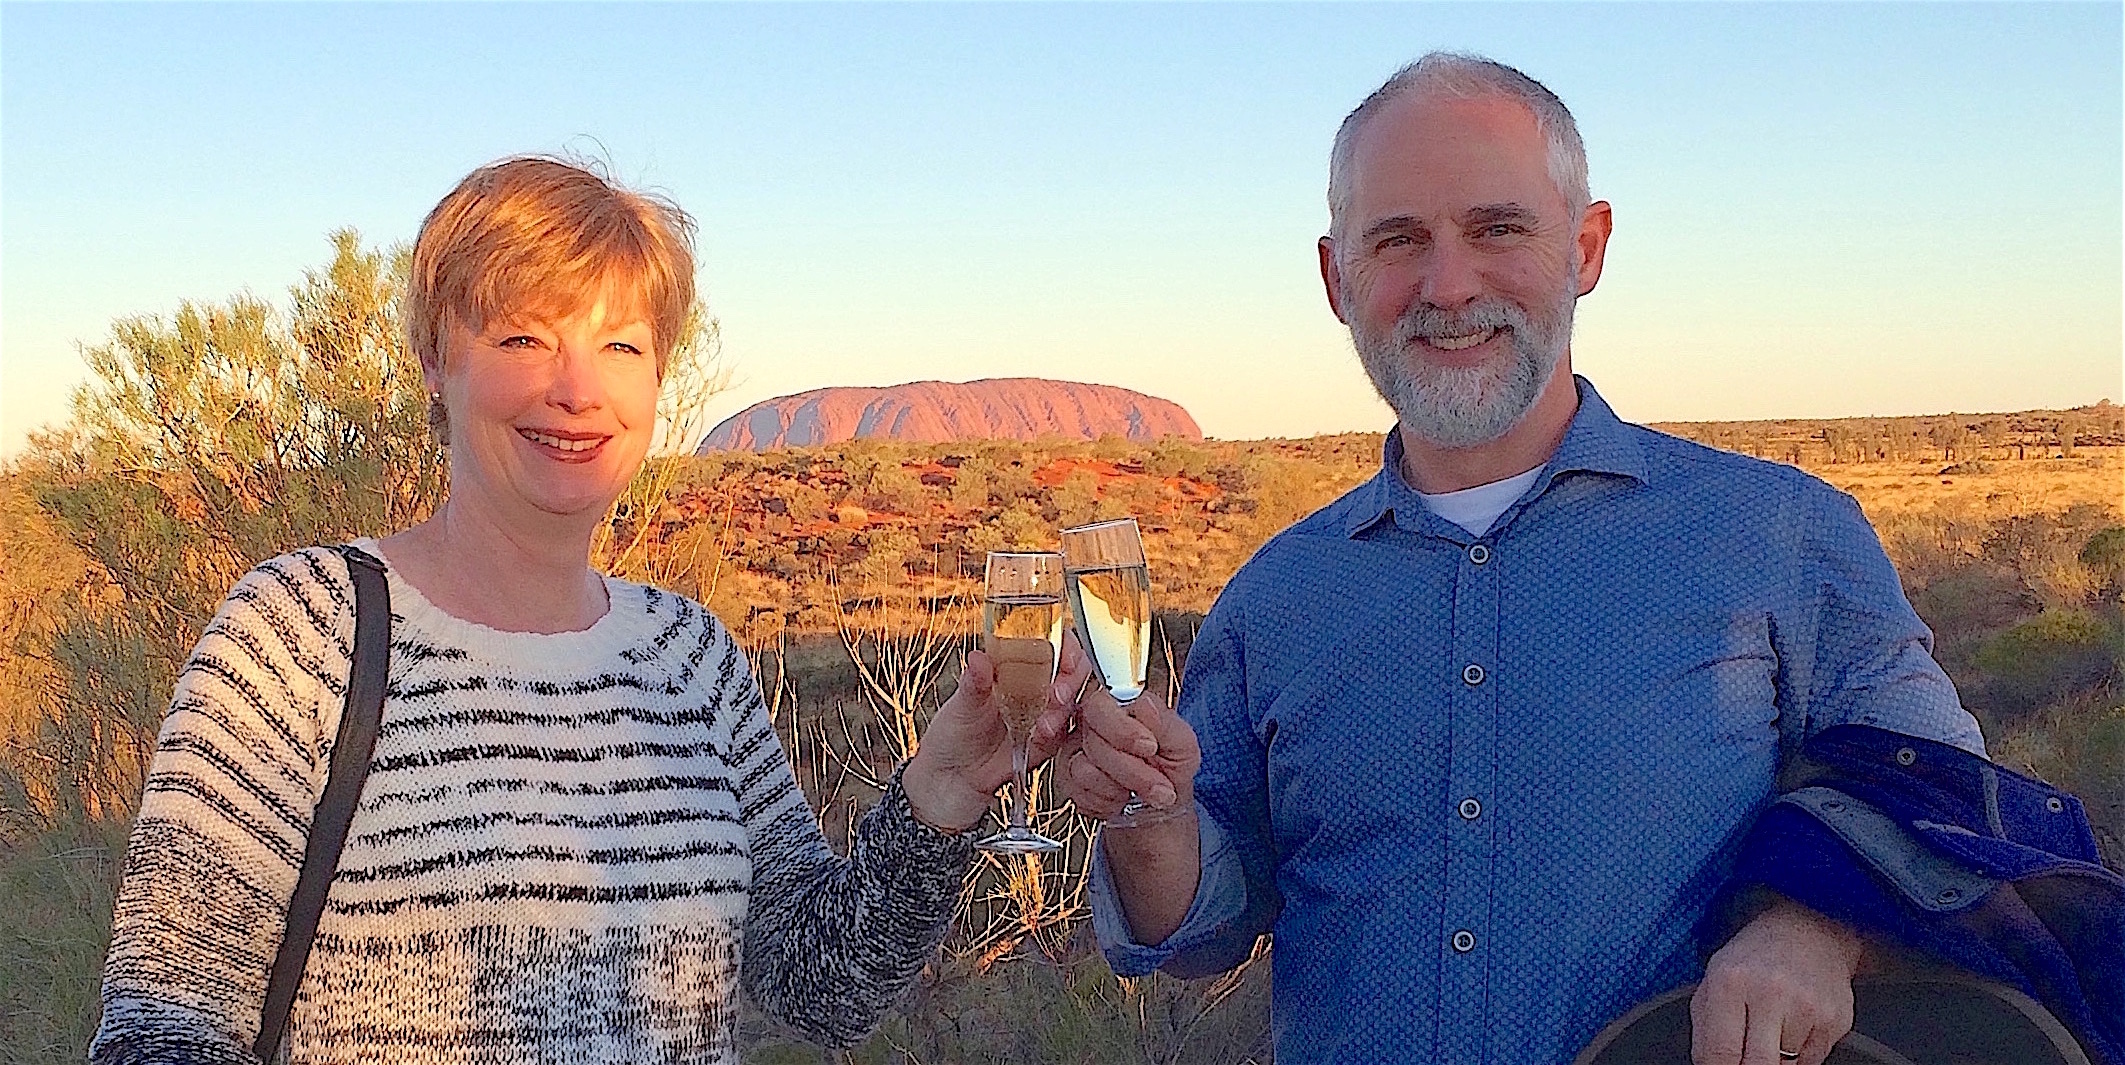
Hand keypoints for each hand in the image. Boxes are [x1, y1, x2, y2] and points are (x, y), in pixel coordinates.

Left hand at [901, 632, 1095, 833]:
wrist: (954, 775)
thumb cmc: (954, 732)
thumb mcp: (961, 703)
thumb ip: (974, 682)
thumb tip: (978, 658)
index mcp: (1014, 666)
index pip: (1049, 643)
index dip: (1063, 644)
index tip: (1063, 652)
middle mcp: (1035, 686)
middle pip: (1070, 671)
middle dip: (1071, 678)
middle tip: (1058, 691)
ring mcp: (1043, 713)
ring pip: (1071, 702)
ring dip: (1064, 708)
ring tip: (1045, 721)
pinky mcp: (1047, 740)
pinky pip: (1063, 734)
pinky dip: (1055, 734)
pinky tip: (1041, 736)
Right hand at [1057, 684, 1200, 823]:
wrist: (1159, 805)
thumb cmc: (1170, 768)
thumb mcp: (1182, 744)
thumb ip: (1165, 723)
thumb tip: (1144, 703)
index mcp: (1118, 703)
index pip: (1100, 702)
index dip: (1122, 729)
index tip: (1150, 748)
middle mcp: (1089, 721)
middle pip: (1093, 737)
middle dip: (1131, 768)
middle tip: (1160, 785)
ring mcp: (1073, 749)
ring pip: (1084, 769)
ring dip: (1122, 787)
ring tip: (1147, 793)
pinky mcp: (1066, 778)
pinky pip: (1078, 792)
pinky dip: (1107, 801)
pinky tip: (1122, 798)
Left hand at [1691, 897, 1865, 1064]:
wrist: (1810, 930)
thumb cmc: (1756, 958)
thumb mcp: (1713, 980)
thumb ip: (1705, 1028)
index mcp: (1730, 982)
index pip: (1720, 1053)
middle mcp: (1770, 993)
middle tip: (1746, 1055)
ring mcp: (1807, 1007)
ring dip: (1775, 1059)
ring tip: (1771, 1029)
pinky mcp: (1835, 1020)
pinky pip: (1812, 1061)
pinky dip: (1799, 1054)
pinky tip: (1794, 1025)